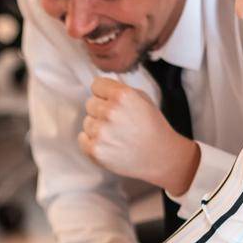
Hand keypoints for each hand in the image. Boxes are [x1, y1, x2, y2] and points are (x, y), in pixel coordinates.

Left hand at [79, 78, 200, 194]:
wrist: (160, 156)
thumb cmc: (152, 127)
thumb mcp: (142, 98)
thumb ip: (120, 90)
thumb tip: (102, 87)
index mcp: (122, 96)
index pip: (97, 85)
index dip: (104, 93)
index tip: (111, 101)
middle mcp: (110, 112)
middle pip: (90, 103)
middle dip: (101, 110)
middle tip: (117, 121)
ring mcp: (101, 132)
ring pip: (87, 122)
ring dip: (97, 127)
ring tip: (116, 134)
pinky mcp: (95, 150)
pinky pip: (82, 138)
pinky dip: (91, 141)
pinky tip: (108, 144)